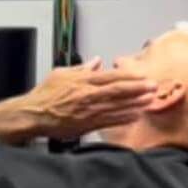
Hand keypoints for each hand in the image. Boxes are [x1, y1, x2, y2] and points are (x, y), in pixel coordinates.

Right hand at [20, 57, 155, 139]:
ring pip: (117, 106)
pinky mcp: (86, 125)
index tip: (143, 75)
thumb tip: (96, 62)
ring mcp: (88, 111)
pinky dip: (123, 118)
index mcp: (83, 81)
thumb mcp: (61, 74)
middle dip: (138, 89)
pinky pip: (109, 121)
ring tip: (150, 100)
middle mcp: (88, 95)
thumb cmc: (44, 96)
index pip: (111, 76)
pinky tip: (135, 116)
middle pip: (119, 90)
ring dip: (135, 103)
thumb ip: (81, 68)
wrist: (32, 115)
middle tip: (154, 86)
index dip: (130, 76)